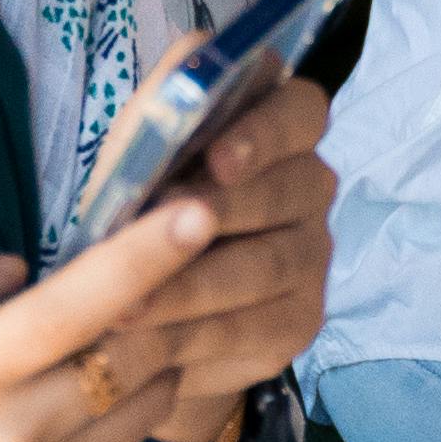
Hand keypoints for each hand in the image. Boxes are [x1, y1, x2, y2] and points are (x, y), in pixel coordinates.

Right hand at [0, 187, 228, 441]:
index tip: (198, 212)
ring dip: (153, 351)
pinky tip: (68, 390)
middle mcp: (16, 436)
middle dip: (170, 294)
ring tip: (133, 315)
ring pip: (143, 402)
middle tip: (181, 247)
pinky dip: (108, 406)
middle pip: (135, 352)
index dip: (145, 256)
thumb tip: (13, 269)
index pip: (75, 308)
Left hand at [98, 68, 334, 441]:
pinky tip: (144, 341)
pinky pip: (254, 326)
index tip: (218, 159)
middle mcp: (310, 184)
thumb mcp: (137, 154)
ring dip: (192, 284)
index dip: (266, 130)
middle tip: (161, 230)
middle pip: (292, 188)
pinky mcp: (299, 320)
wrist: (144, 301)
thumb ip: (158, 119)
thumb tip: (172, 101)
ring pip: (266, 265)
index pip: (299, 109)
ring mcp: (313, 254)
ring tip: (127, 301)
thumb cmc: (141, 205)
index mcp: (278, 126)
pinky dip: (193, 333)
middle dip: (224, 210)